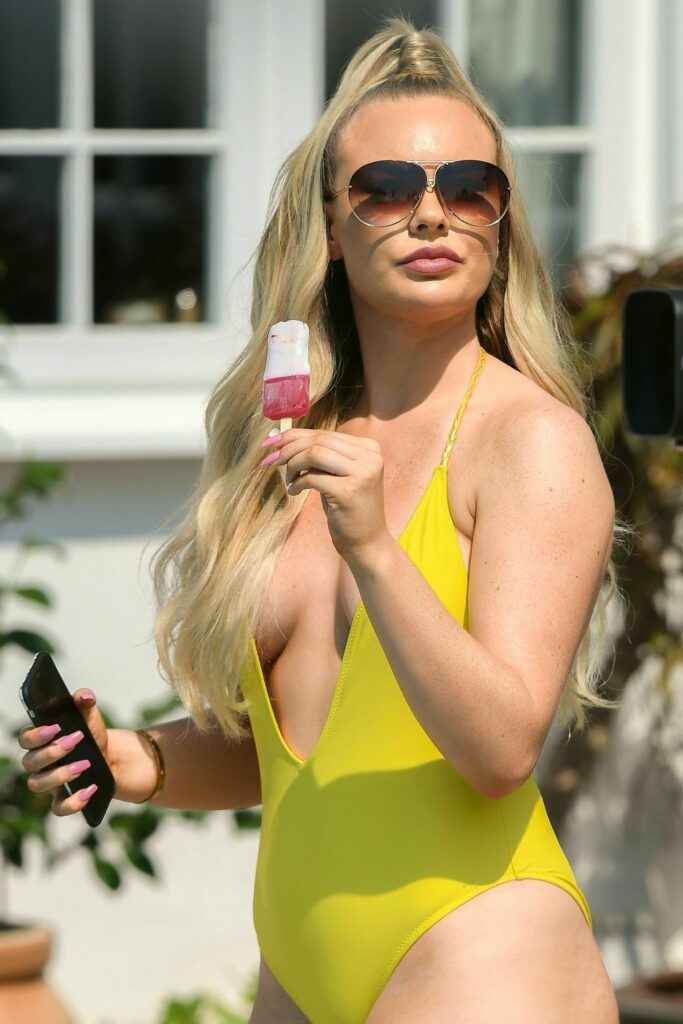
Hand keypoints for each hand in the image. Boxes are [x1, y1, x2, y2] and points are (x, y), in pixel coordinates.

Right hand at [18, 688, 110, 815]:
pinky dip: (73, 802)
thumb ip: (85, 703)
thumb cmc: (92, 736)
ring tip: (84, 765)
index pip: (25, 740)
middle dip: (51, 752)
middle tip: (76, 741)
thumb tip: (84, 695)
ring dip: (59, 775)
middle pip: (29, 763)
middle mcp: (40, 765)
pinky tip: (90, 789)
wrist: (113, 758)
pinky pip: (58, 808)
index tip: (55, 728)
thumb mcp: (91, 717)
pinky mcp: (64, 799)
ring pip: (37, 785)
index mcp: (42, 742)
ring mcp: (50, 784)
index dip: (35, 736)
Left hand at [259, 428, 389, 561]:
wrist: (367, 542)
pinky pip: (311, 477)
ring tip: (289, 480)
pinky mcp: (348, 491)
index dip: (294, 436)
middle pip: (318, 441)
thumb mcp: (337, 475)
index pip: (324, 434)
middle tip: (271, 460)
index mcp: (368, 448)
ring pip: (314, 454)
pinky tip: (294, 491)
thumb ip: (320, 455)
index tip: (271, 443)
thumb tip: (281, 437)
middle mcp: (369, 457)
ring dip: (293, 465)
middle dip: (288, 448)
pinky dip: (297, 483)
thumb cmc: (348, 508)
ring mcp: (361, 473)